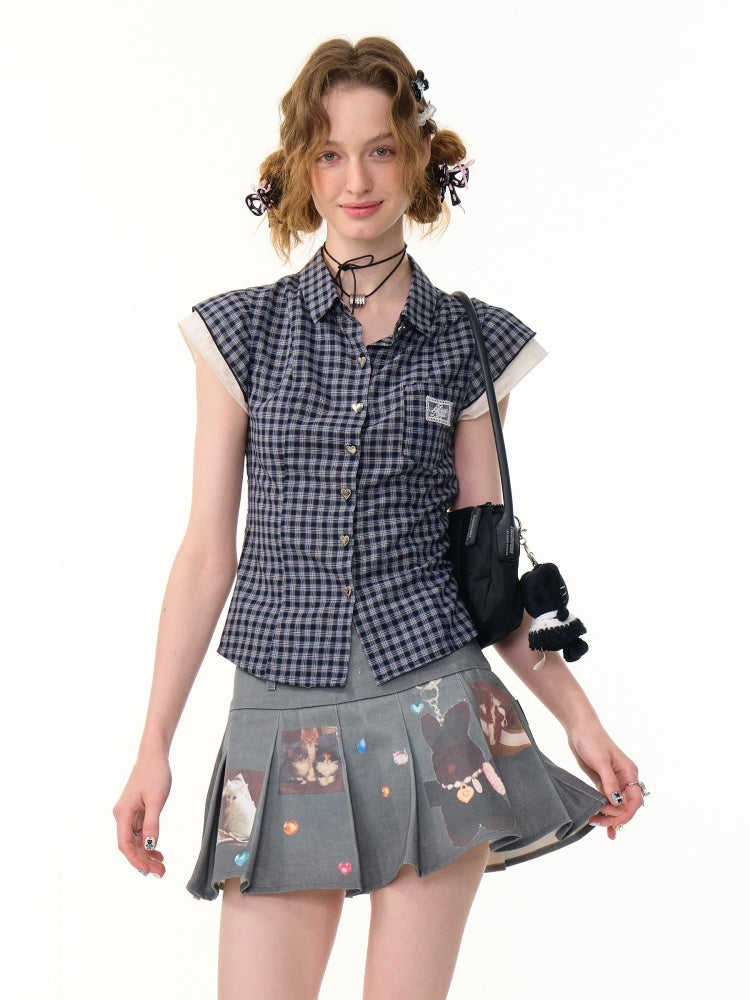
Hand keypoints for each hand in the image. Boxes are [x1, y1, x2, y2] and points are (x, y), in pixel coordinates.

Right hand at [113, 752, 171, 875]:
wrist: (154, 755)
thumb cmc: (155, 774)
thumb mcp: (157, 800)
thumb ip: (152, 824)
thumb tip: (149, 847)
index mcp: (123, 814)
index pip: (125, 845)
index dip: (136, 860)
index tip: (149, 871)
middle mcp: (122, 815)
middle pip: (130, 845)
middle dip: (144, 860)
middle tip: (161, 872)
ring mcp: (128, 813)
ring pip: (135, 840)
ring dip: (146, 853)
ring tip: (161, 865)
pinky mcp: (136, 810)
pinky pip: (139, 832)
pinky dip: (148, 842)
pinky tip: (157, 850)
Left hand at [567, 723, 644, 839]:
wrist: (579, 729)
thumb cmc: (592, 740)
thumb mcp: (601, 761)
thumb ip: (609, 782)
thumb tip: (617, 802)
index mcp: (629, 772)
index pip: (634, 800)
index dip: (626, 813)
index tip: (615, 822)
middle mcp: (624, 779)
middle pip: (625, 805)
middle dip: (615, 816)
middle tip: (598, 822)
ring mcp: (614, 781)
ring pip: (616, 805)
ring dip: (609, 817)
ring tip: (596, 824)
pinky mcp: (603, 782)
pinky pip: (606, 801)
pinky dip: (604, 811)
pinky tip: (599, 821)